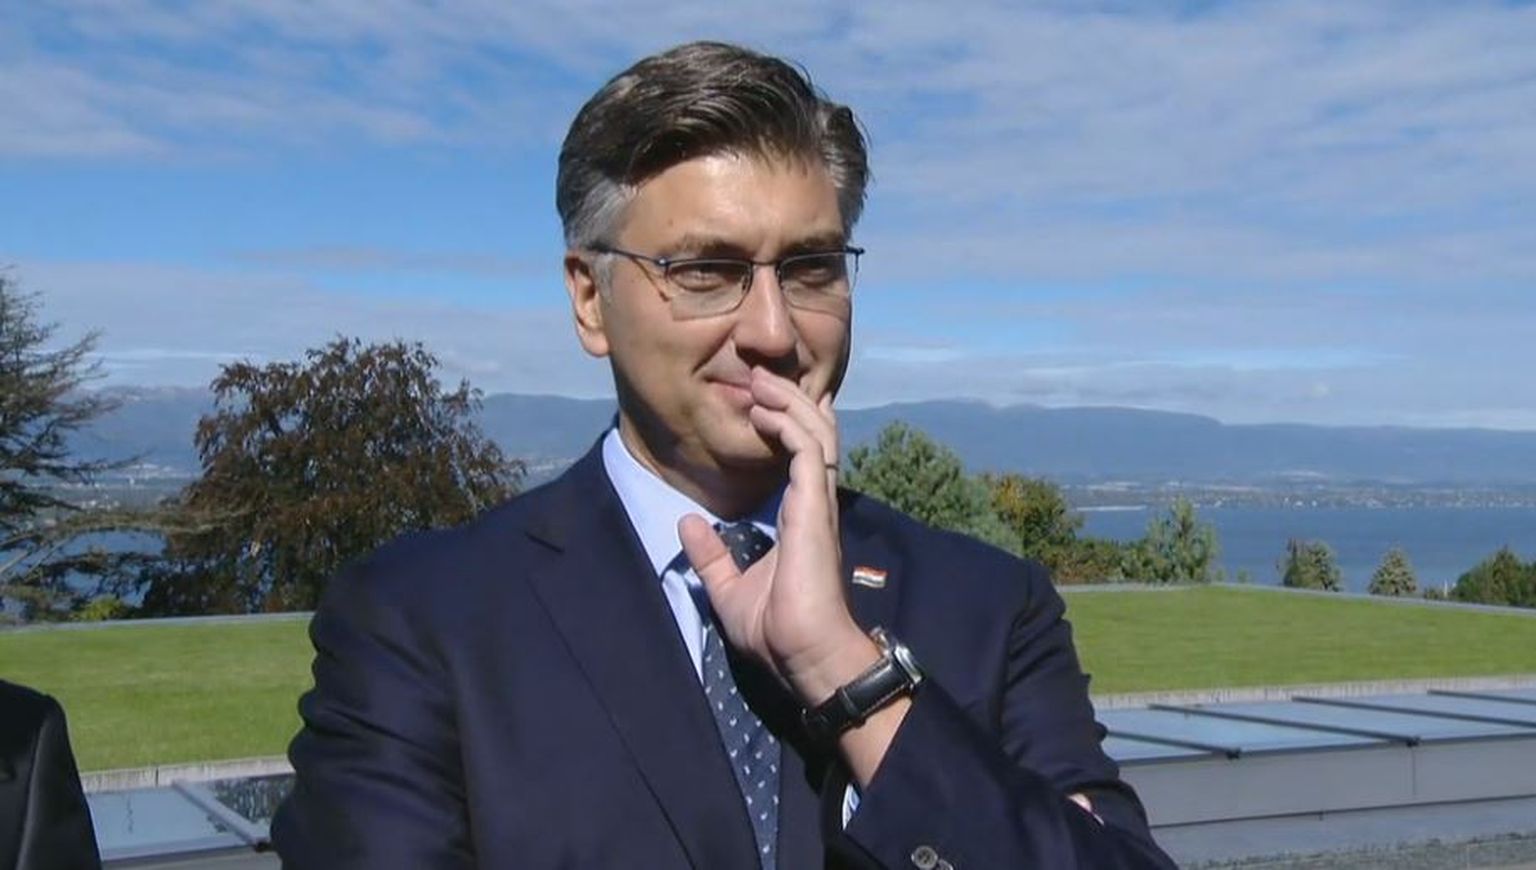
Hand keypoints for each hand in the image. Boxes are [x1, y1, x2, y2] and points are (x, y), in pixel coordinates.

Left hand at [679, 367, 876, 702]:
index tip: (761, 401)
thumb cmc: (776, 630)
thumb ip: (711, 556)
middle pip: (813, 433)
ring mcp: (817, 503)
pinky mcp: (815, 508)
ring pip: (816, 433)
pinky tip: (765, 412)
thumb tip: (686, 524)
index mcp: (799, 517)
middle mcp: (813, 503)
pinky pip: (808, 451)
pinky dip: (789, 425)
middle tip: (758, 377)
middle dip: (787, 400)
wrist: (803, 654)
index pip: (802, 455)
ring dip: (788, 402)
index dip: (787, 423)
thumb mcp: (728, 588)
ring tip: (761, 381)